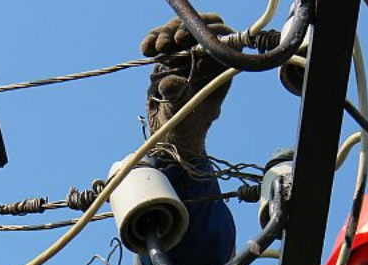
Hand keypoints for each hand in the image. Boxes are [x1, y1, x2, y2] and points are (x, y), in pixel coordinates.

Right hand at [140, 13, 234, 156]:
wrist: (169, 134)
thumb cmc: (184, 126)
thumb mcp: (182, 111)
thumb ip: (178, 95)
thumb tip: (173, 82)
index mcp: (219, 68)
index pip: (221, 37)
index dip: (207, 31)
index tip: (187, 39)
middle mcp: (204, 58)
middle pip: (199, 27)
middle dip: (183, 28)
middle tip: (170, 40)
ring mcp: (187, 56)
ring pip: (179, 30)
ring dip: (165, 33)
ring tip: (155, 48)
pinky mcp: (170, 57)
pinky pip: (162, 40)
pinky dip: (152, 40)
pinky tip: (146, 49)